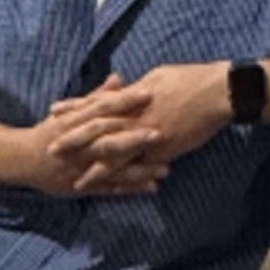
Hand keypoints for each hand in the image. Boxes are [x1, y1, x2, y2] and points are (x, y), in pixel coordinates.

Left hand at [31, 62, 233, 190]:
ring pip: (115, 155)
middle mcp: (135, 117)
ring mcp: (148, 136)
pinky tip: (115, 190)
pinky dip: (126, 180)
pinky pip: (141, 169)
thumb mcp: (155, 78)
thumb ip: (134, 90)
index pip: (96, 103)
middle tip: (51, 151)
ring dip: (94, 169)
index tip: (53, 111)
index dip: (74, 108)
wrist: (218, 93)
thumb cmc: (188, 79)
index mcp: (131, 97)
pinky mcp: (164, 151)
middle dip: (73, 141)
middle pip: (97, 130)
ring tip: (76, 181)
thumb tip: (120, 90)